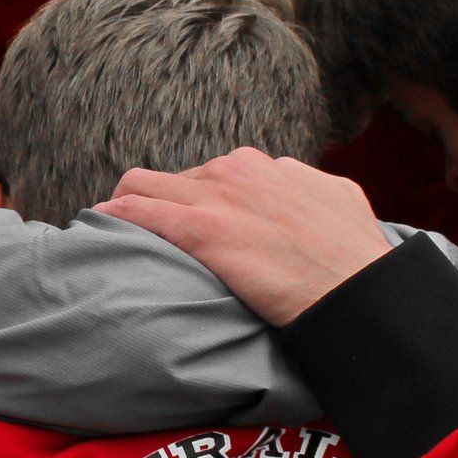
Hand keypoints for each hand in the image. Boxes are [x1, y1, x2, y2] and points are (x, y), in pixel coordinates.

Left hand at [95, 149, 392, 325]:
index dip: (197, 201)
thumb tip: (301, 191)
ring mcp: (219, 196)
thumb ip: (307, 191)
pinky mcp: (202, 228)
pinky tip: (98, 225)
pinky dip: (115, 216)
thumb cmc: (356, 258)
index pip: (214, 176)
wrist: (358, 290)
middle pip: (177, 179)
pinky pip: (139, 210)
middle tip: (146, 232)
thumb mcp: (337, 202)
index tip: (189, 222)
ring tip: (113, 231)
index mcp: (270, 167)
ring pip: (146, 184)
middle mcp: (241, 170)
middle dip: (160, 203)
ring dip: (129, 206)